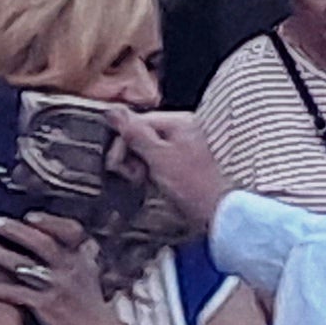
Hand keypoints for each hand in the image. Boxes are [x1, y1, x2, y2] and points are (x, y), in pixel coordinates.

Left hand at [0, 211, 109, 324]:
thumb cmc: (90, 302)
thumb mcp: (90, 272)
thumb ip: (81, 252)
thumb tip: (79, 237)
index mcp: (80, 257)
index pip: (70, 231)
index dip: (51, 222)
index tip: (30, 215)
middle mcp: (68, 268)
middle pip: (42, 244)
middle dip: (16, 230)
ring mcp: (55, 287)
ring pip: (22, 265)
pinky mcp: (44, 305)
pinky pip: (14, 293)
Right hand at [117, 111, 233, 238]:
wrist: (212, 213)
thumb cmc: (191, 185)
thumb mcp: (158, 156)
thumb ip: (134, 133)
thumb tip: (112, 111)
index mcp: (178, 122)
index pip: (135, 122)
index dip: (122, 142)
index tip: (118, 162)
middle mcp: (179, 130)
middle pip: (137, 133)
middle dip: (129, 154)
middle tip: (133, 173)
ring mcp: (178, 146)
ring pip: (141, 148)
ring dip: (135, 165)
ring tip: (141, 179)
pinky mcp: (175, 163)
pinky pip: (149, 160)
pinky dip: (144, 171)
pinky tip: (146, 181)